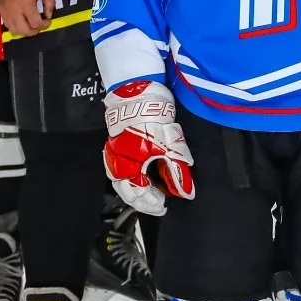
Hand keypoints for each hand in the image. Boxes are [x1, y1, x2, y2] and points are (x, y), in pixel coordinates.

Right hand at [0, 0, 53, 37]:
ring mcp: (5, 12)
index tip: (48, 20)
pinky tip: (22, 21)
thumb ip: (49, 2)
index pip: (35, 23)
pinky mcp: (0, 11)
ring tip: (31, 24)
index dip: (44, 25)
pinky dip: (16, 27)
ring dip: (24, 31)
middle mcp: (14, 11)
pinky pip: (7, 25)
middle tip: (40, 25)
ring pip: (14, 30)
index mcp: (25, 4)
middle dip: (34, 31)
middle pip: (24, 31)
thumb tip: (48, 15)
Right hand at [102, 80, 193, 215]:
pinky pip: (126, 169)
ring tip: (157, 193)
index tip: (164, 206)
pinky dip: (137, 177)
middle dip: (145, 199)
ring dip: (141, 189)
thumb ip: (176, 171)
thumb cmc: (151, 119)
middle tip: (160, 204)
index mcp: (125, 167)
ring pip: (126, 181)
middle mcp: (116, 164)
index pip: (137, 195)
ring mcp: (115, 155)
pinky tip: (149, 176)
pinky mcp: (119, 146)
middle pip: (128, 190)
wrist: (140, 93)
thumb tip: (186, 191)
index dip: (152, 203)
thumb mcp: (169, 147)